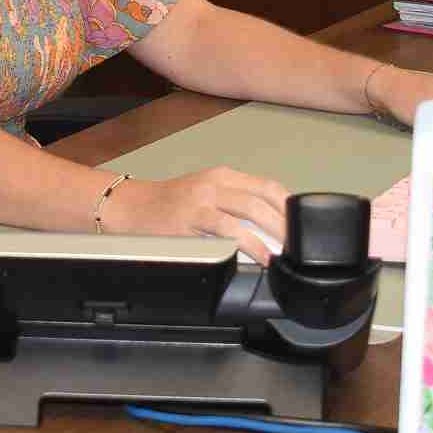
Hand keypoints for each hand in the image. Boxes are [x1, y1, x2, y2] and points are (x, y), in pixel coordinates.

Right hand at [110, 166, 290, 264]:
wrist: (131, 207)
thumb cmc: (167, 205)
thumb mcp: (204, 193)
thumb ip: (233, 203)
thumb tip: (268, 225)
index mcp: (223, 176)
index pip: (267, 185)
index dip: (289, 204)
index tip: (302, 224)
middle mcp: (215, 183)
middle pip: (264, 198)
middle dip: (287, 223)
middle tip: (300, 244)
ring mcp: (203, 200)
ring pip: (250, 210)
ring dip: (274, 233)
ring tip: (286, 252)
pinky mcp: (192, 220)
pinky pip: (228, 230)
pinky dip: (250, 244)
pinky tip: (260, 256)